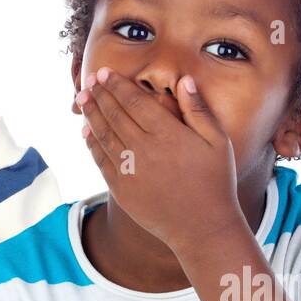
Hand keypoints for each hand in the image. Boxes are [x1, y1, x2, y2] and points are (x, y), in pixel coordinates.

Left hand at [77, 66, 242, 251]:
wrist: (203, 228)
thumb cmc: (215, 182)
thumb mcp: (217, 142)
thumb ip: (198, 110)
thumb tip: (184, 80)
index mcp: (167, 133)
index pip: (134, 101)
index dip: (117, 84)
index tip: (105, 72)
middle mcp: (144, 149)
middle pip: (114, 114)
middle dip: (99, 94)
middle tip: (90, 81)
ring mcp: (130, 170)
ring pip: (103, 135)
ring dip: (91, 114)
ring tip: (83, 99)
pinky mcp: (121, 189)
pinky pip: (101, 159)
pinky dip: (92, 143)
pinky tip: (87, 132)